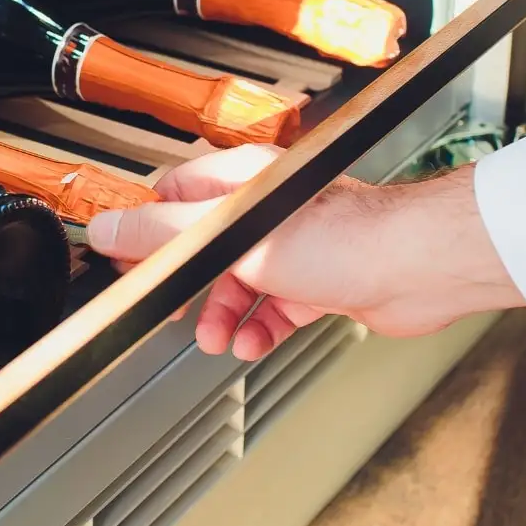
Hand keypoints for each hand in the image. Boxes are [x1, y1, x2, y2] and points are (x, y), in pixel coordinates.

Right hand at [85, 145, 525, 359]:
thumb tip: (109, 227)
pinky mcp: (320, 282)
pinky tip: (255, 342)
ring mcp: (295, 248)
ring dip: (223, 315)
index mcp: (243, 183)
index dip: (149, 232)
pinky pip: (274, 309)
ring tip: (217, 337)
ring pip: (240, 284)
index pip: (176, 197)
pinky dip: (260, 329)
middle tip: (172, 308)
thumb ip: (167, 233)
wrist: (416, 269)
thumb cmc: (344, 237)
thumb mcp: (234, 235)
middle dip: (187, 285)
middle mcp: (268, 211)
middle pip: (205, 247)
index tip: (130, 263)